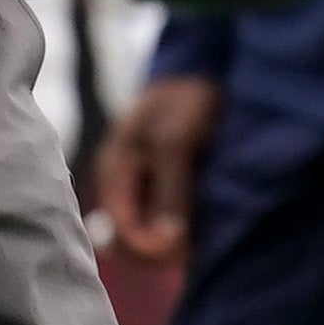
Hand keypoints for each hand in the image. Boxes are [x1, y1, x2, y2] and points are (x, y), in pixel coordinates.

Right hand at [95, 74, 223, 265]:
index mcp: (116, 171)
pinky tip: (207, 228)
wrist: (207, 74)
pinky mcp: (169, 193)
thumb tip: (168, 243)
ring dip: (176, 244)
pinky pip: (172, 227)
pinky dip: (187, 233)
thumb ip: (170, 192)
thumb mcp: (175, 141)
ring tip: (205, 239)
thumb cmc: (186, 100)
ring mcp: (147, 191)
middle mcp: (128, 187)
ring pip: (154, 238)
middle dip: (160, 251)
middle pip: (133, 240)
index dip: (146, 247)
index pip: (120, 227)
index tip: (182, 250)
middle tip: (197, 249)